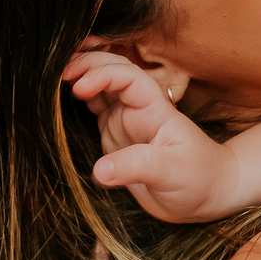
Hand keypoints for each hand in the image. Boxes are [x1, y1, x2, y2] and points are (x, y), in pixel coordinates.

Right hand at [64, 49, 240, 222]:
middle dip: (87, 65)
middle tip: (57, 72)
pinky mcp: (116, 137)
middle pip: (113, 72)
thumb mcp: (172, 172)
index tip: (80, 86)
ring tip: (53, 78)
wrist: (207, 194)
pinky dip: (79, 99)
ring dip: (81, 77)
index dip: (104, 74)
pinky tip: (61, 98)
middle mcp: (138, 110)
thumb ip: (137, 167)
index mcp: (155, 109)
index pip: (129, 78)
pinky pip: (95, 109)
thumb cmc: (199, 178)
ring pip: (101, 88)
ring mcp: (126, 121)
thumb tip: (100, 170)